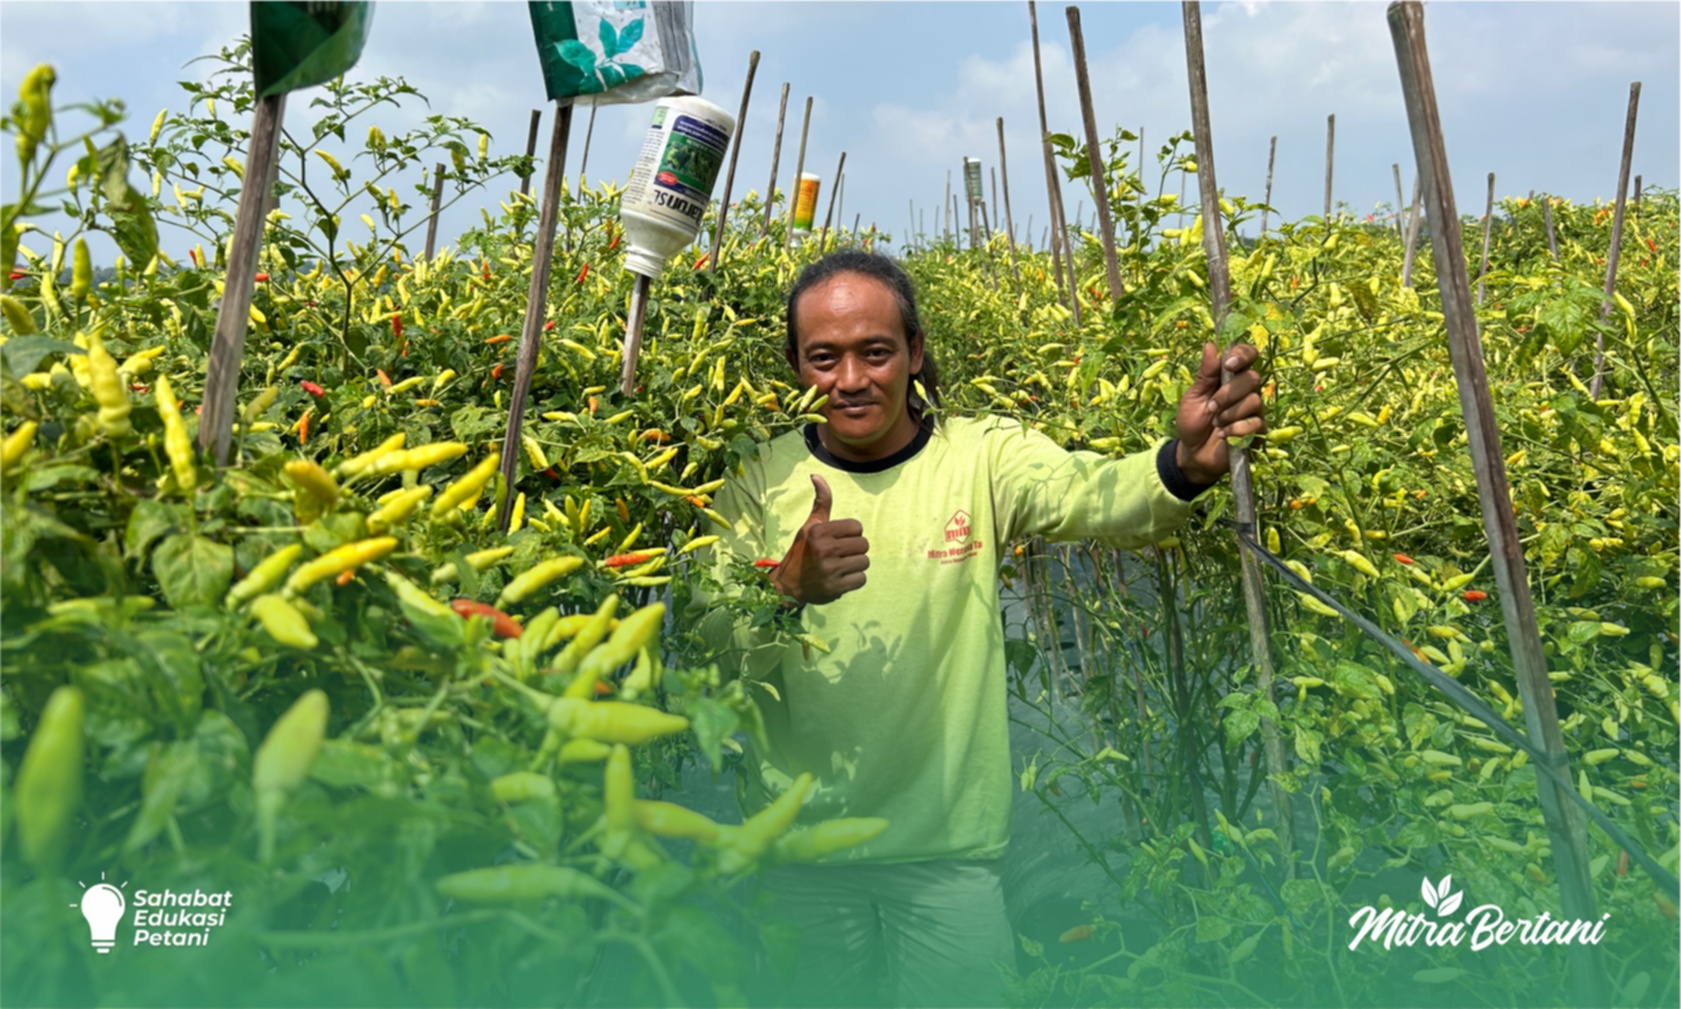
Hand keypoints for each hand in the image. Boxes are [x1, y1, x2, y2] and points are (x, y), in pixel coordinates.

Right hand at [771, 474, 869, 604]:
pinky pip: (861, 579)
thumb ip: (821, 502)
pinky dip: (854, 580)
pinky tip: (841, 578)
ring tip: (840, 567)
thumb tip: (816, 475)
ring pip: (865, 562)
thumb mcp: (810, 525)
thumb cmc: (803, 551)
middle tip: (840, 555)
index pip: (857, 527)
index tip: (839, 540)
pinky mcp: (835, 588)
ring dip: (855, 565)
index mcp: (819, 532)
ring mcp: (830, 570)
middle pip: (864, 545)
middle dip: (855, 550)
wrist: (788, 585)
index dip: (851, 533)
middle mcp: (824, 550)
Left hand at [1174, 341, 1265, 484]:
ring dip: (1230, 413)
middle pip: (1252, 378)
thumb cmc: (1193, 421)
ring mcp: (1254, 410)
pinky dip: (1235, 429)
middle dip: (1228, 393)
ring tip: (1215, 423)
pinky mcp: (1258, 430)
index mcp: (1230, 377)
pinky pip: (1255, 423)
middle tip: (1211, 408)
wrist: (1193, 453)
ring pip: (1254, 400)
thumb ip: (1204, 374)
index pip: (1248, 355)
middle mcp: (1246, 390)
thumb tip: (1210, 345)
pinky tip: (1223, 435)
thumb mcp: (1193, 396)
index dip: (1243, 355)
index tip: (1229, 364)